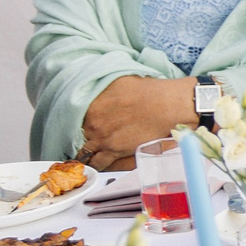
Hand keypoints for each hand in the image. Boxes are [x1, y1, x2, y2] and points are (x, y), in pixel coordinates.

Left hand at [79, 75, 198, 171]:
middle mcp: (94, 122)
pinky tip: (97, 162)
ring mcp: (102, 139)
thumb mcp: (120, 81)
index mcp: (93, 104)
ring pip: (85, 150)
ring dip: (88, 151)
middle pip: (81, 133)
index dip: (84, 119)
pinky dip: (96, 163)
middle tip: (94, 134)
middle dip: (87, 134)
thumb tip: (98, 92)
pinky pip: (97, 162)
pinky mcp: (114, 151)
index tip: (88, 122)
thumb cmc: (150, 92)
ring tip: (90, 153)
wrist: (168, 106)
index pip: (77, 116)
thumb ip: (104, 90)